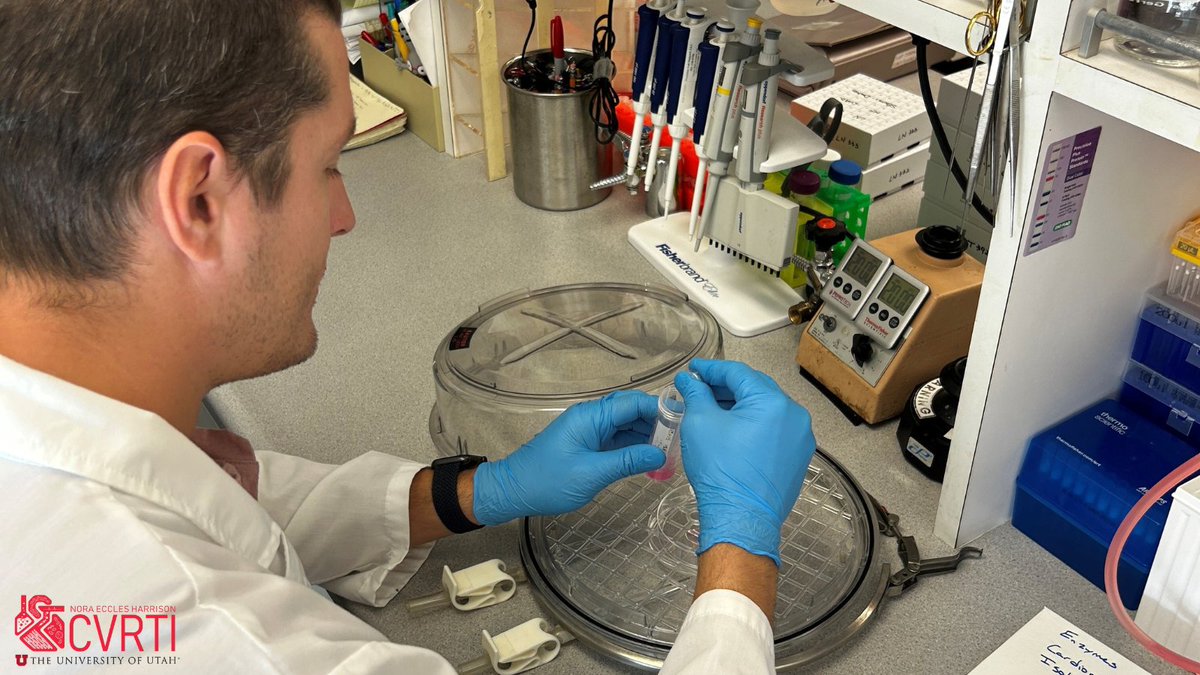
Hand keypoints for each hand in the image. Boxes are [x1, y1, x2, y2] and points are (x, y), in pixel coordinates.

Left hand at [472, 390, 664, 525]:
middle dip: (657, 423)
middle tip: (681, 440)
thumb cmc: (548, 481)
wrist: (515, 491)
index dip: (660, 409)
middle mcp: (592, 418)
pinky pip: (618, 439)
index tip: (684, 420)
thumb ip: (627, 461)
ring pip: (627, 426)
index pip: (633, 403)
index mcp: (591, 417)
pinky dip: (635, 447)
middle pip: (632, 411)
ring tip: (671, 452)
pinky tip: (650, 459)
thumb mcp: (592, 474)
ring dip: (648, 436)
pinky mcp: (589, 444)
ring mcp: (591, 431)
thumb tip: (660, 454)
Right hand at [674, 359, 815, 565]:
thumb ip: (696, 394)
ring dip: (740, 406)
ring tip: (712, 409)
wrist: (741, 519)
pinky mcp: (798, 457)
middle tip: (699, 388)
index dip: (711, 370)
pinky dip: (753, 425)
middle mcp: (794, 416)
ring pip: (766, 410)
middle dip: (726, 387)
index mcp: (773, 402)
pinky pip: (774, 430)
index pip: (739, 374)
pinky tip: (732, 430)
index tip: (694, 370)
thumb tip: (689, 381)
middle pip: (756, 389)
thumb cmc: (721, 473)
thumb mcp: (700, 424)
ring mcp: (800, 438)